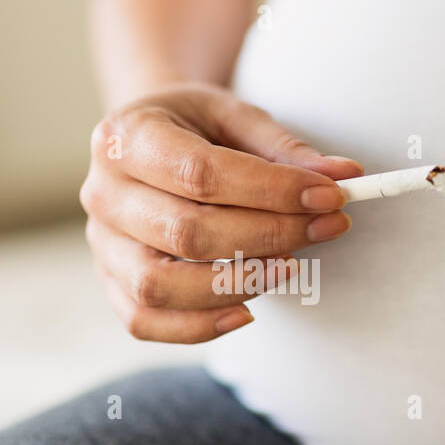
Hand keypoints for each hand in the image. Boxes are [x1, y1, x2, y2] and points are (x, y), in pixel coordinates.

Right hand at [81, 82, 361, 341]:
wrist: (145, 143)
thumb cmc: (194, 129)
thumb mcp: (235, 118)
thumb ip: (284, 149)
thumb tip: (343, 178)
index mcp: (125, 137)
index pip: (201, 173)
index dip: (271, 191)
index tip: (329, 196)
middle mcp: (102, 192)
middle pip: (186, 233)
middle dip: (268, 236)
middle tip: (326, 227)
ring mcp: (101, 244)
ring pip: (160, 286)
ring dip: (237, 284)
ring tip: (292, 268)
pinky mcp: (110, 283)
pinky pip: (144, 321)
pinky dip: (198, 326)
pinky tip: (247, 312)